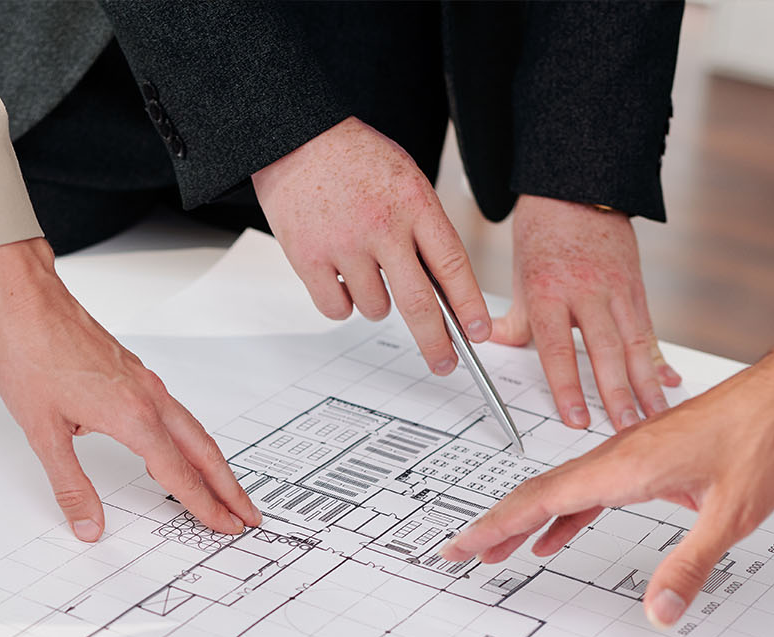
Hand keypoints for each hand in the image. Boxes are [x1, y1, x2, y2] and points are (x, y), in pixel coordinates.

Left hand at [0, 238, 260, 540]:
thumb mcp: (44, 434)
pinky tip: (183, 448)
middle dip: (229, 488)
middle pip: (203, 452)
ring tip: (227, 489)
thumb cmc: (32, 356)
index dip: (204, 506)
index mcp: (132, 417)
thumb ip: (70, 485)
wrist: (29, 303)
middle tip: (248, 515)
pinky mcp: (137, 373)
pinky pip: (177, 414)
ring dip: (214, 464)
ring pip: (194, 430)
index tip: (225, 527)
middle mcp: (149, 398)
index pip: (179, 474)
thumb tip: (87, 524)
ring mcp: (147, 383)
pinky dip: (192, 439)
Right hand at [252, 116, 491, 375]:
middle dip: (436, 341)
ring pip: (374, 309)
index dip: (469, 305)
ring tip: (362, 267)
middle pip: (418, 303)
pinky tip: (337, 275)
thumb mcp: (405, 180)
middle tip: (444, 362)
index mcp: (414, 203)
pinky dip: (340, 303)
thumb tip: (442, 291)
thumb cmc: (353, 159)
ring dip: (375, 302)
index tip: (478, 332)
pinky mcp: (308, 259)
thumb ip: (423, 230)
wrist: (295, 138)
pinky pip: (336, 309)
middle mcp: (382, 227)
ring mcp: (344, 245)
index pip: (452, 265)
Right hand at [440, 327, 773, 627]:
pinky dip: (562, 516)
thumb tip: (659, 614)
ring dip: (523, 522)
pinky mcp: (642, 459)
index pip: (540, 501)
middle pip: (536, 494)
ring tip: (497, 553)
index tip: (460, 547)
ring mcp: (626, 456)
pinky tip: (553, 537)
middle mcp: (615, 457)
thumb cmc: (761, 440)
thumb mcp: (731, 517)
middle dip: (493, 527)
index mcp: (624, 468)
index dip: (495, 527)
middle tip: (459, 553)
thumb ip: (689, 567)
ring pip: (558, 492)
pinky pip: (587, 491)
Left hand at [491, 195, 682, 429]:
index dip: (567, 387)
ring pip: (635, 343)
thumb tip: (497, 347)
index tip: (576, 418)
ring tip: (655, 416)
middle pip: (604, 351)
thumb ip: (515, 320)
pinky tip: (670, 383)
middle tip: (626, 428)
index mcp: (548, 293)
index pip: (557, 349)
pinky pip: (649, 329)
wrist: (577, 188)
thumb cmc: (543, 233)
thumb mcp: (519, 277)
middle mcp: (586, 293)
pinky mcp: (636, 287)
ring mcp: (616, 290)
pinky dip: (659, 358)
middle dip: (617, 393)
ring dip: (646, 385)